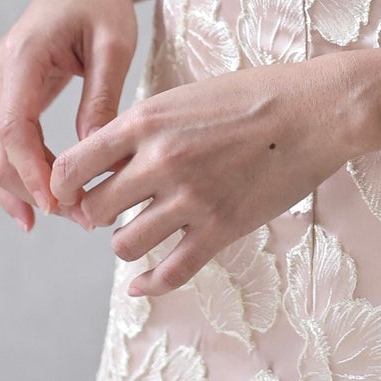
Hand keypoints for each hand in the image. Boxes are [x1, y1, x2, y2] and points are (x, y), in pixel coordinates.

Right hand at [0, 0, 141, 231]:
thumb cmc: (103, 3)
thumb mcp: (115, 45)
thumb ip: (102, 97)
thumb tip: (92, 155)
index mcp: (22, 54)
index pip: (14, 126)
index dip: (32, 172)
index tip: (58, 206)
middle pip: (0, 149)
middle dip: (33, 190)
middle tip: (80, 219)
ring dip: (27, 187)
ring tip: (71, 215)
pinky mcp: (3, 92)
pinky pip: (5, 142)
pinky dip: (24, 171)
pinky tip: (50, 200)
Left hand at [48, 55, 366, 291]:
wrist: (316, 110)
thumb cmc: (255, 94)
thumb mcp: (186, 96)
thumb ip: (146, 127)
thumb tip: (110, 161)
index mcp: (146, 121)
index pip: (73, 166)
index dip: (63, 186)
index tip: (70, 193)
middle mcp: (161, 161)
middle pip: (95, 210)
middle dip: (96, 215)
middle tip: (107, 214)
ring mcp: (191, 198)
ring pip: (125, 245)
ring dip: (125, 244)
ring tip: (137, 233)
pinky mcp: (221, 228)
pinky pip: (171, 272)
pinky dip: (149, 285)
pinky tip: (140, 286)